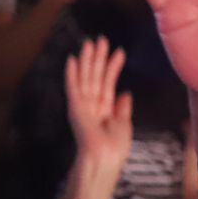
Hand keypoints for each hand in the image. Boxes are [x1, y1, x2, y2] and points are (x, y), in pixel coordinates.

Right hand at [65, 37, 133, 170]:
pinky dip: (72, 73)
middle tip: (101, 39)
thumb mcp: (124, 124)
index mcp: (104, 109)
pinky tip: (72, 59)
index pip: (108, 82)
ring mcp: (82, 105)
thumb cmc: (115, 148)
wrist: (105, 159)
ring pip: (86, 77)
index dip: (113, 66)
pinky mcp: (75, 108)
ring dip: (87, 60)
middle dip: (98, 58)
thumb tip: (125, 93)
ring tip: (90, 42)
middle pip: (95, 76)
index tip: (119, 51)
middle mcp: (92, 105)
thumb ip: (122, 108)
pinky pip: (73, 87)